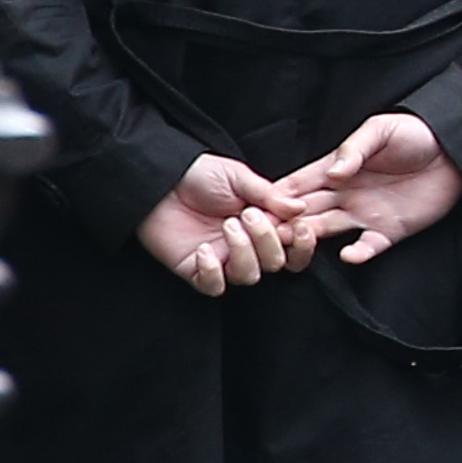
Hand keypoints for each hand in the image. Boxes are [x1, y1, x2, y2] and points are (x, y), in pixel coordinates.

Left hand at [135, 156, 299, 296]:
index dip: (303, 242)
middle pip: (276, 263)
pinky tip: (203, 250)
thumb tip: (300, 208)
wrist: (159, 181)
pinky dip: (212, 271)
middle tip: (248, 214)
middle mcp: (248, 247)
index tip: (299, 227)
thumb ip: (270, 195)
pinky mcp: (197, 271)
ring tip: (228, 225)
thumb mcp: (238, 177)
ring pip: (249, 275)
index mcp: (265, 225)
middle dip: (267, 240)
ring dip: (243, 251)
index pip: (295, 246)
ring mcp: (223, 261)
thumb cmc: (199, 176)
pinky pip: (214, 286)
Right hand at [277, 112, 461, 265]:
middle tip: (262, 231)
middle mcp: (345, 193)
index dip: (280, 193)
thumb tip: (333, 171)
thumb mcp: (381, 130)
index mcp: (338, 168)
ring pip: (327, 228)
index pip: (301, 183)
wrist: (455, 151)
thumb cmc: (415, 134)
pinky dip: (358, 252)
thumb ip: (355, 149)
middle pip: (306, 209)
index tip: (256, 204)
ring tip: (293, 243)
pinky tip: (348, 255)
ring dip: (310, 236)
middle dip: (284, 219)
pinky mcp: (389, 230)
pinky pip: (369, 246)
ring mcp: (365, 213)